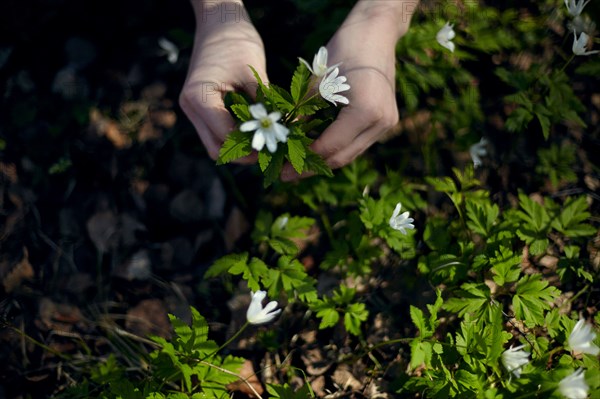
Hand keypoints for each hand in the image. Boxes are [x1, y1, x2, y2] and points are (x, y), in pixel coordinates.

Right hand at [179, 0, 266, 161]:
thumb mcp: (254, 73)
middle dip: (244, 154)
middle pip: (216, 149)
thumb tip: (284, 131)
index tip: (277, 147)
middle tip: (272, 151)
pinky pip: (218, 130)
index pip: (226, 137)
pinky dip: (236, 134)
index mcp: (199, 98)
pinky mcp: (201, 107)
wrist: (218, 20)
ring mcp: (193, 109)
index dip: (251, 147)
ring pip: (216, 143)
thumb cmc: (236, 40)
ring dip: (240, 146)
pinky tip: (258, 130)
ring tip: (268, 142)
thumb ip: (265, 104)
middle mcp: (191, 107)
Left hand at [282, 1, 416, 179]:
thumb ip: (303, 114)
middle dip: (312, 167)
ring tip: (298, 166)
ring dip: (324, 160)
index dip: (304, 161)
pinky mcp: (386, 120)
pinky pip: (357, 142)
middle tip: (287, 174)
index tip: (283, 170)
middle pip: (342, 157)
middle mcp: (381, 122)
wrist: (376, 31)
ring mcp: (387, 123)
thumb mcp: (317, 83)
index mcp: (366, 112)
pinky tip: (316, 150)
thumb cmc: (344, 49)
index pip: (329, 147)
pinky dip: (337, 148)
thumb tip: (284, 141)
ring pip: (351, 153)